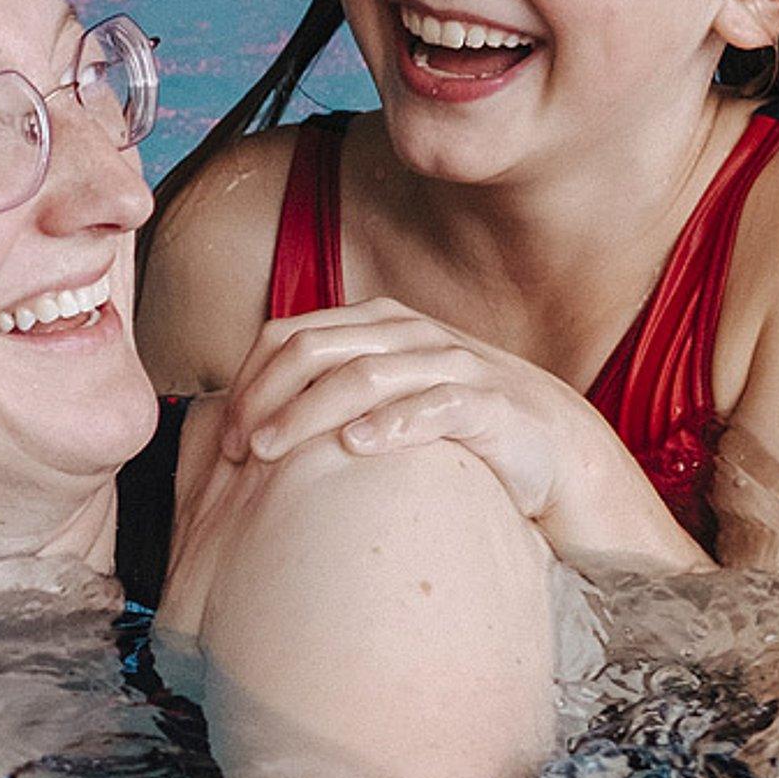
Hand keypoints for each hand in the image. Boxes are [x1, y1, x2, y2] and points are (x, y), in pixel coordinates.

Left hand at [221, 298, 712, 574]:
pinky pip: (435, 405)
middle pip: (315, 352)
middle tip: (240, 451)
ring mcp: (449, 363)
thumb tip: (251, 424)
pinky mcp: (488, 401)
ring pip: (363, 376)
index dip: (250, 381)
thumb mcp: (387, 399)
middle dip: (267, 398)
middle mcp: (406, 334)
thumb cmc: (455, 428)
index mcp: (374, 325)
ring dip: (309, 413)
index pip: (290, 336)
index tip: (225, 436)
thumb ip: (331, 394)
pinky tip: (359, 447)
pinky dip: (393, 423)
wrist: (554, 449)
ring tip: (273, 452)